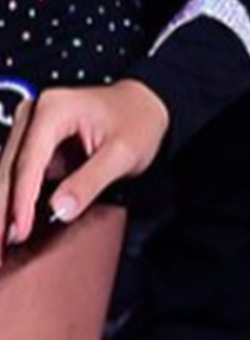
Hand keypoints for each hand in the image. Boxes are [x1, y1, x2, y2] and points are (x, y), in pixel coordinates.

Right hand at [0, 80, 168, 257]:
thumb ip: (90, 181)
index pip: (28, 163)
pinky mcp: (31, 145)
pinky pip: (14, 177)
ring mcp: (30, 129)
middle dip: (1, 215)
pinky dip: (9, 205)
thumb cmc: (137, 121)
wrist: (144, 105)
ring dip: (1, 213)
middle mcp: (35, 114)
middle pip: (7, 171)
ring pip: (4, 176)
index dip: (21, 203)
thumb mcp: (123, 152)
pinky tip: (6, 230)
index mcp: (54, 109)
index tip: (19, 234)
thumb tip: (58, 209)